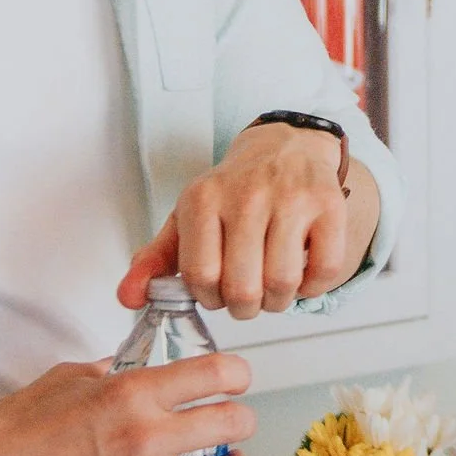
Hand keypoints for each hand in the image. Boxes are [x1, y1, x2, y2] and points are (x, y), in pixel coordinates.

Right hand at [0, 353, 252, 455]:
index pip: (214, 375)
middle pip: (232, 424)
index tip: (236, 378)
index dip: (237, 374)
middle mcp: (146, 437)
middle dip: (241, 419)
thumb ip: (109, 372)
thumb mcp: (68, 378)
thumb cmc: (20, 427)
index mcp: (131, 393)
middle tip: (235, 420)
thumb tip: (128, 368)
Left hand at [118, 124, 377, 319]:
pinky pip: (324, 271)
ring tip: (273, 284)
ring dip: (278, 301)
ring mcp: (290, 197)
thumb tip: (127, 298)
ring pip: (282, 284)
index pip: (200, 277)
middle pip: (242, 288)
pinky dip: (313, 287)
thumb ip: (154, 261)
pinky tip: (303, 272)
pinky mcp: (329, 204)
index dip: (209, 298)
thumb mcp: (187, 220)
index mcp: (203, 199)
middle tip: (247, 294)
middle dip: (244, 307)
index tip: (217, 289)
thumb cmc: (232, 195)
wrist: (283, 148)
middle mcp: (246, 194)